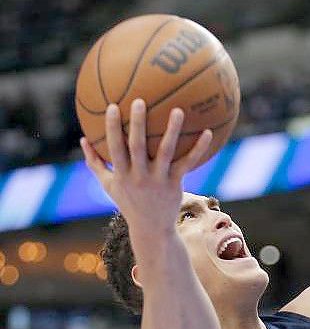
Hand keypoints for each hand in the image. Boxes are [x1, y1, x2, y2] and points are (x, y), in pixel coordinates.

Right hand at [79, 100, 211, 232]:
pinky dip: (198, 148)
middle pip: (137, 146)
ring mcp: (158, 180)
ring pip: (165, 151)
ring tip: (178, 110)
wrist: (151, 229)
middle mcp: (139, 176)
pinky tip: (208, 132)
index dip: (113, 127)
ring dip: (171, 130)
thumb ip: (95, 163)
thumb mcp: (108, 185)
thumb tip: (82, 140)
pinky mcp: (175, 183)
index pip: (114, 147)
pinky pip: (187, 163)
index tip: (113, 106)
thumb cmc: (128, 202)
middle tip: (140, 100)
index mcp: (122, 174)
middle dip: (137, 123)